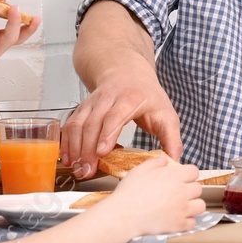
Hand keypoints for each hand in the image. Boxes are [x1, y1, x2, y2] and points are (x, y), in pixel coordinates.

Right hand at [62, 64, 182, 176]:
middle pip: (93, 122)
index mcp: (130, 98)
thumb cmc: (147, 96)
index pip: (116, 115)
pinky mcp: (82, 108)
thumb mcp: (166, 114)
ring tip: (77, 169)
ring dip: (74, 147)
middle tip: (87, 170)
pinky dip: (67, 142)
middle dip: (87, 148)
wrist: (127, 73)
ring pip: (78, 124)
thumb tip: (174, 162)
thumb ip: (172, 139)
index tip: (102, 151)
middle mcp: (107, 98)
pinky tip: (68, 158)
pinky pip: (70, 125)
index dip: (107, 133)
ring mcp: (92, 103)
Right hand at [105, 155, 204, 235]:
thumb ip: (155, 162)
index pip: (194, 171)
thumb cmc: (129, 192)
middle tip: (178, 193)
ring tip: (181, 207)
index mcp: (175, 176)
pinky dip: (187, 221)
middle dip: (190, 189)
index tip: (180, 179)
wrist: (123, 215)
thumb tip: (165, 159)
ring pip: (200, 205)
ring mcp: (182, 209)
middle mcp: (182, 192)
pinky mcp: (179, 225)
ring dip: (193, 205)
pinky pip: (193, 223)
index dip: (187, 174)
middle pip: (198, 188)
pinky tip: (176, 219)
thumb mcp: (140, 170)